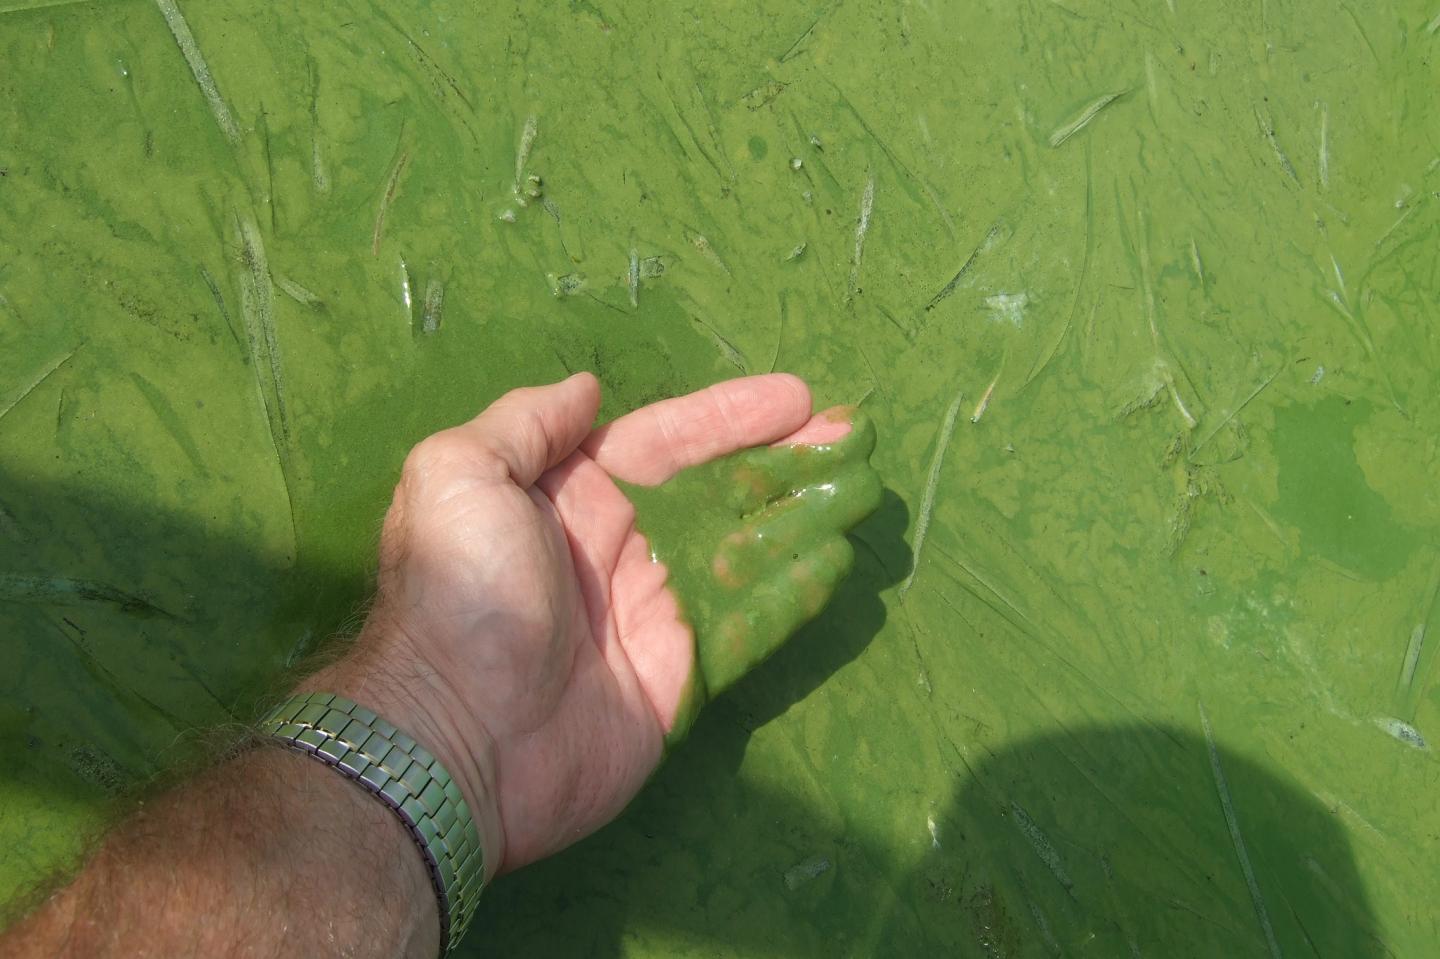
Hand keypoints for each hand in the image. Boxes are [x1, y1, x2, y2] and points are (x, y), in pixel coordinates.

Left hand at [306, 373, 878, 878]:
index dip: (731, 417)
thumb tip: (587, 389)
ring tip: (861, 491)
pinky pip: (749, 626)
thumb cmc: (461, 591)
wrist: (455, 732)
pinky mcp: (680, 676)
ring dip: (803, 519)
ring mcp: (654, 614)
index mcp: (572, 496)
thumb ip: (525, 424)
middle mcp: (620, 548)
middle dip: (785, 461)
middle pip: (720, 491)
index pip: (668, 439)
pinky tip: (836, 563)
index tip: (797, 398)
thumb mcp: (458, 476)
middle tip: (853, 437)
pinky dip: (793, 595)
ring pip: (747, 552)